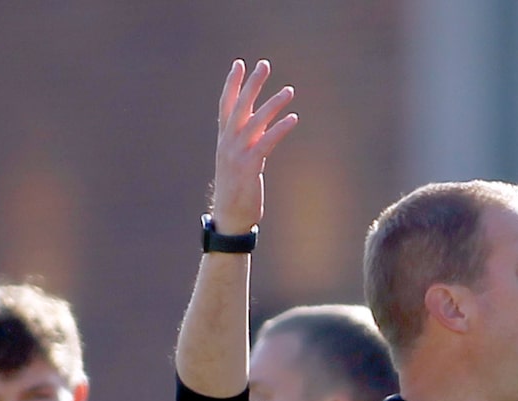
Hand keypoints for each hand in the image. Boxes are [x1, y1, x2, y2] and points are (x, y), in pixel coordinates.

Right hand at [210, 59, 299, 234]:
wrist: (230, 219)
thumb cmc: (236, 191)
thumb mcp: (239, 161)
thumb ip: (248, 140)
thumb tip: (261, 122)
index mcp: (224, 141)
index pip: (226, 107)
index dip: (232, 85)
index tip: (239, 64)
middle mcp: (228, 144)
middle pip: (240, 107)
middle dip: (252, 85)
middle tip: (263, 64)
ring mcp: (237, 155)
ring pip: (255, 122)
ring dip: (273, 104)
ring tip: (289, 90)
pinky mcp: (249, 167)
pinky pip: (266, 142)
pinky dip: (280, 129)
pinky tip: (293, 118)